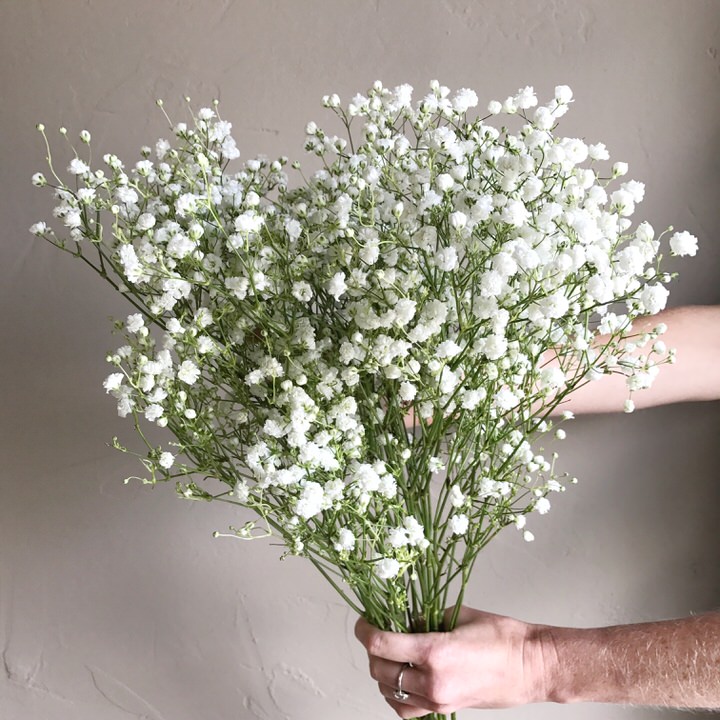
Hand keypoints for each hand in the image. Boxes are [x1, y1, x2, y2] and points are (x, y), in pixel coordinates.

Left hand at [354, 606, 547, 716]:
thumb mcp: (458, 614)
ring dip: (382, 671)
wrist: (531, 666)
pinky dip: (395, 694)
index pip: (380, 644)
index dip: (364, 630)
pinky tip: (400, 677)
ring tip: (390, 653)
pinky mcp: (444, 709)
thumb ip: (425, 618)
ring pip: (389, 690)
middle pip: (380, 668)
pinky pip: (406, 709)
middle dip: (372, 649)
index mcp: (434, 651)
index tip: (363, 621)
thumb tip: (404, 621)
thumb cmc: (503, 637)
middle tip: (378, 631)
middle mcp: (432, 680)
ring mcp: (438, 700)